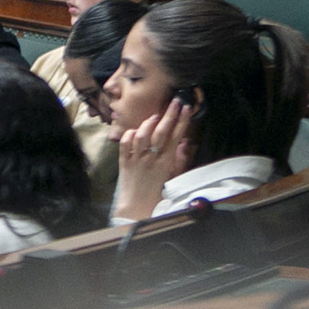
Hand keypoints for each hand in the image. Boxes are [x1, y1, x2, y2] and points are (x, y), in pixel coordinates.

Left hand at [113, 98, 196, 221]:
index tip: (185, 108)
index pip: (175, 137)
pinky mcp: (123, 162)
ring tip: (155, 116)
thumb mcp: (174, 177)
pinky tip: (135, 130)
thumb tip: (185, 142)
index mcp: (166, 162)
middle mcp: (151, 159)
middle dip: (169, 115)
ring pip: (141, 136)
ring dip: (148, 124)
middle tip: (175, 102)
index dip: (181, 121)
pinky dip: (129, 135)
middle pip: (161, 132)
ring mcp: (136, 159)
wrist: (137, 206)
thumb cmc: (158, 192)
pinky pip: (124, 144)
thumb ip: (180, 159)